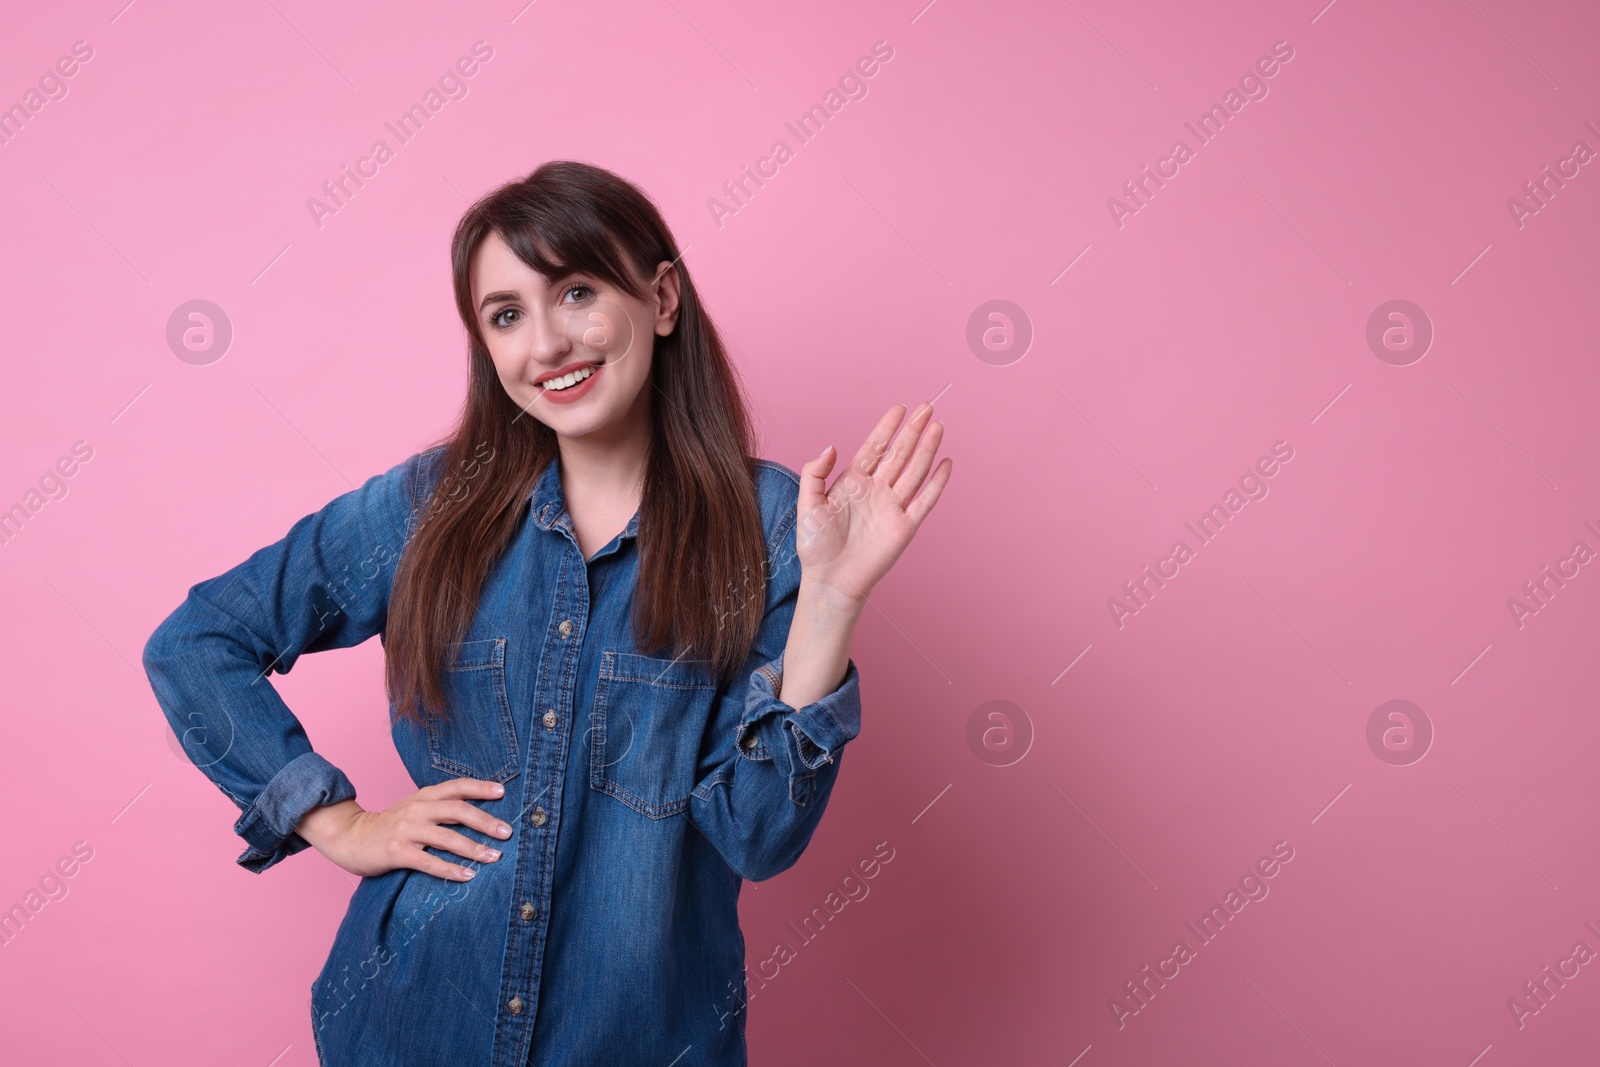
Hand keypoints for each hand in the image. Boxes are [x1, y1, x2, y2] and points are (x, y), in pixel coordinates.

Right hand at [295, 778, 512, 881]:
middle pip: (458, 811)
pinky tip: (467, 876)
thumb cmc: (389, 825)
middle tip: (507, 833)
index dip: (480, 787)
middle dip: (485, 822)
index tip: (503, 793)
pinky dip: (450, 869)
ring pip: (447, 837)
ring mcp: (406, 830)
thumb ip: (440, 808)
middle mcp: (417, 809)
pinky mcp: (396, 852)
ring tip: (494, 857)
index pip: (456, 787)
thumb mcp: (414, 808)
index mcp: (423, 796)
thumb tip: (476, 816)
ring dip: (473, 848)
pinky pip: (428, 862)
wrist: (349, 836)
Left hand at [796, 401, 951, 604]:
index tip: (899, 408)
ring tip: (937, 425)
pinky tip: (946, 462)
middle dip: (913, 430)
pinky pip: (925, 500)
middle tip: (927, 406)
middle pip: (899, 453)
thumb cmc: (816, 545)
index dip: (887, 427)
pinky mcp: (904, 526)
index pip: (875, 447)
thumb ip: (815, 473)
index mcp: (853, 482)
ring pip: (914, 471)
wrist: (830, 580)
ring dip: (926, 448)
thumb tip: (831, 446)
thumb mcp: (807, 504)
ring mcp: (892, 507)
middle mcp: (876, 490)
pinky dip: (936, 482)